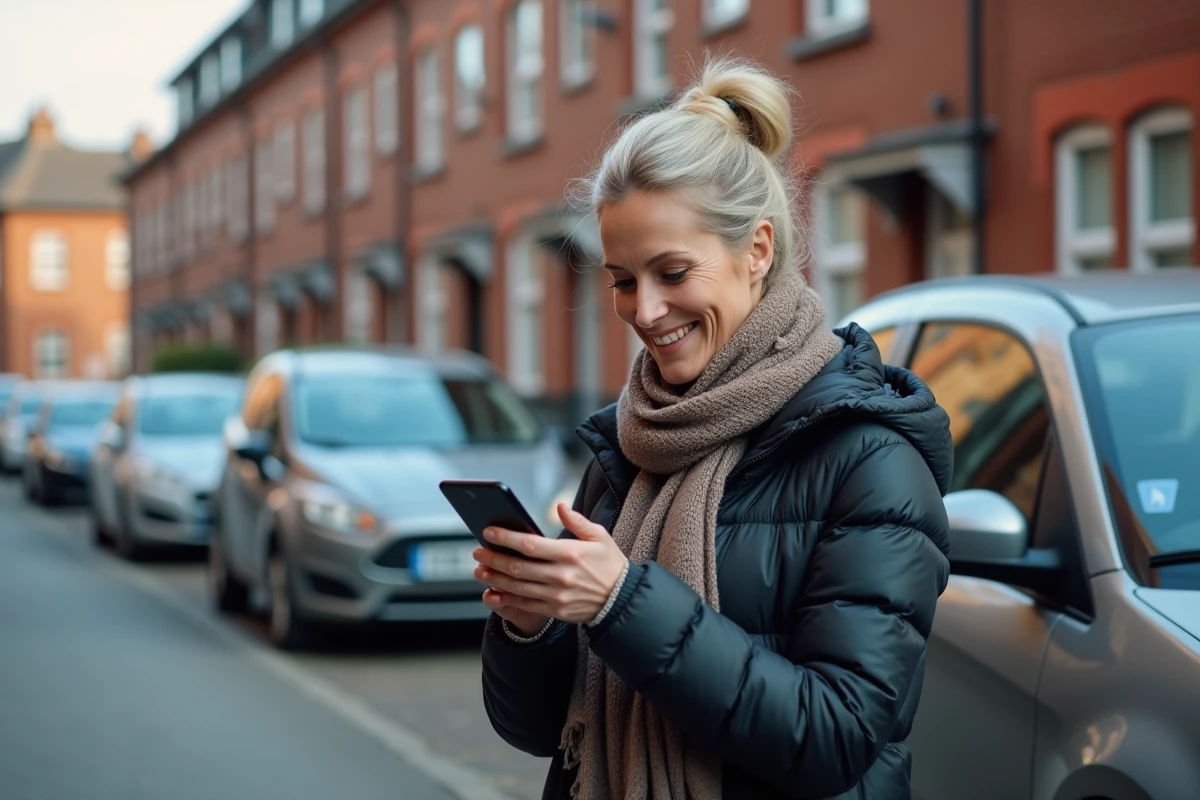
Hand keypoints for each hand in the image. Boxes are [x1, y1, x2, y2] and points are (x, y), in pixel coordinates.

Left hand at [474, 503, 627, 625]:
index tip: (488, 532)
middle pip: (518, 566)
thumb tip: (559, 507)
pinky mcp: (555, 609)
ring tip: (479, 571)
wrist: (621, 599)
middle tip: (477, 552)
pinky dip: (506, 599)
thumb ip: (577, 521)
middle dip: (493, 558)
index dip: (506, 538)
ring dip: (495, 578)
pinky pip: (525, 604)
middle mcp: (560, 575)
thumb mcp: (600, 536)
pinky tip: (493, 592)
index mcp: (569, 553)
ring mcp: (556, 595)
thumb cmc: (610, 564)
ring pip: (517, 586)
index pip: (530, 544)